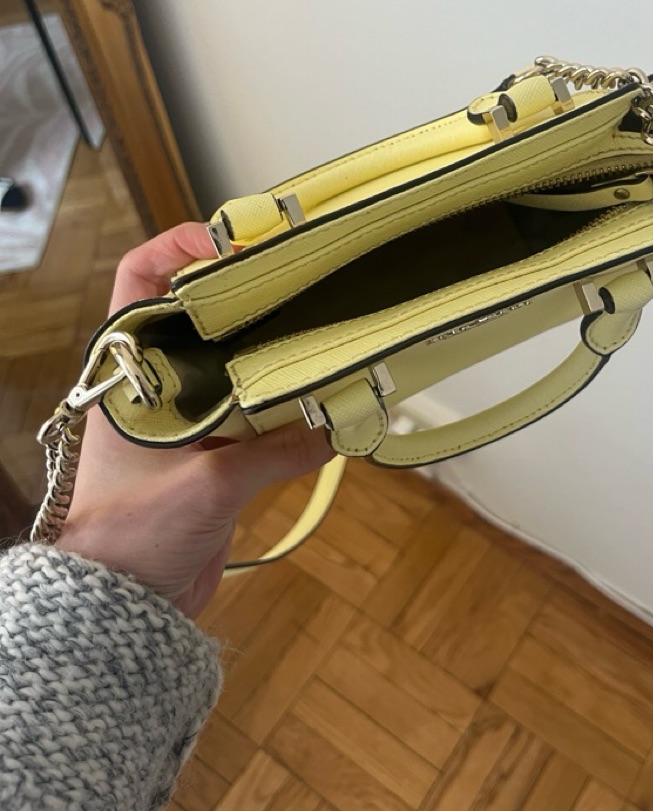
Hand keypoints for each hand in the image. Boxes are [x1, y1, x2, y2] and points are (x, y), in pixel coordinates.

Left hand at [55, 222, 334, 618]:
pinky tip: (329, 405)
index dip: (178, 247)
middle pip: (207, 315)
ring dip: (280, 352)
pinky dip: (295, 409)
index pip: (141, 281)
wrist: (122, 603)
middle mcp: (162, 384)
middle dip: (253, 295)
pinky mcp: (219, 454)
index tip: (233, 244)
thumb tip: (336, 430)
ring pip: (240, 362)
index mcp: (133, 373)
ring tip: (326, 335)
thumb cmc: (131, 533)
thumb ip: (275, 453)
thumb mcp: (206, 485)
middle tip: (302, 282)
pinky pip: (262, 415)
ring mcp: (193, 418)